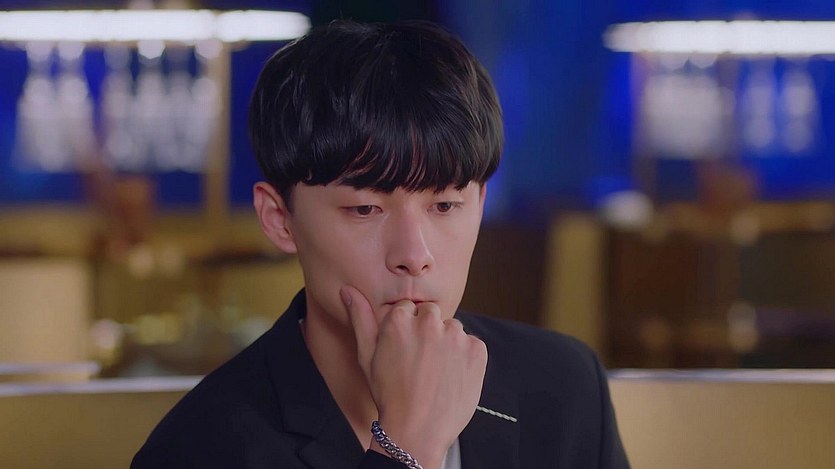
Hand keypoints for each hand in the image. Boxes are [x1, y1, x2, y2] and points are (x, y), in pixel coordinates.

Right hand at [341, 285, 486, 468]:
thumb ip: (360, 319)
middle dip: (428, 332)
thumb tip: (347, 290)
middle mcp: (428, 323)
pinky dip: (466, 358)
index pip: (409, 309)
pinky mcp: (476, 350)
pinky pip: (472, 344)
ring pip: (453, 329)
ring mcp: (455, 336)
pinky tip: (452, 377)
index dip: (407, 330)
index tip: (406, 351)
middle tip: (421, 362)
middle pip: (432, 314)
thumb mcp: (367, 356)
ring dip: (448, 344)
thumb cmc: (388, 395)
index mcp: (400, 320)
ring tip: (436, 372)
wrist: (417, 431)